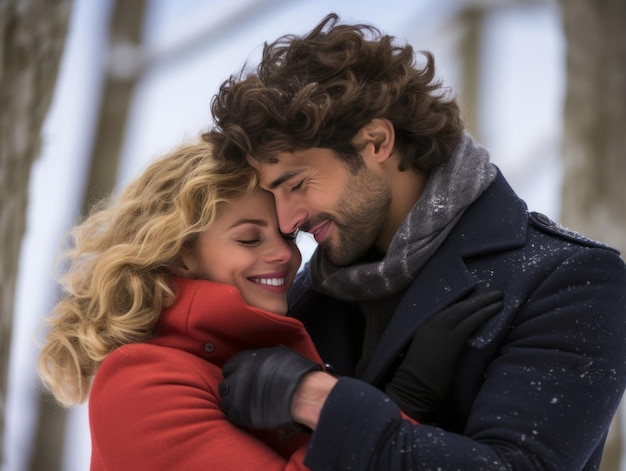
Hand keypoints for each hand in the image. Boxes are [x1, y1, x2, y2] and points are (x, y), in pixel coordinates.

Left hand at [219, 345, 322, 429]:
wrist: (303, 393)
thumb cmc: (295, 371)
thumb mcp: (276, 355)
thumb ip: (260, 360)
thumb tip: (258, 363)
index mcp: (243, 360)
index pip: (229, 368)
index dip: (237, 374)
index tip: (244, 380)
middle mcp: (236, 377)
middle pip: (226, 385)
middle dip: (235, 389)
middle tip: (247, 394)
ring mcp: (237, 397)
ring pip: (228, 402)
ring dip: (236, 404)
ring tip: (251, 405)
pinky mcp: (241, 415)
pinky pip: (235, 416)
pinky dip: (242, 416)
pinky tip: (254, 413)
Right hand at [385, 290, 503, 421]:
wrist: (412, 388)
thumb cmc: (418, 379)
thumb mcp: (425, 354)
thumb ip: (437, 344)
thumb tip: (451, 344)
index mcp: (425, 328)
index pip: (449, 311)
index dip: (466, 304)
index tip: (479, 299)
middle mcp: (432, 324)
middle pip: (459, 306)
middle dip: (478, 298)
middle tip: (495, 293)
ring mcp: (441, 330)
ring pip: (466, 310)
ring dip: (484, 302)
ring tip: (499, 296)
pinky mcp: (451, 339)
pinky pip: (471, 321)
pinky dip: (485, 313)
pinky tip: (496, 308)